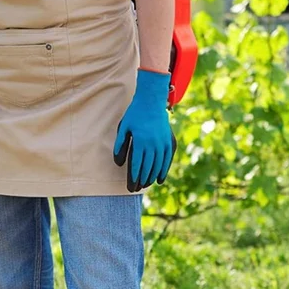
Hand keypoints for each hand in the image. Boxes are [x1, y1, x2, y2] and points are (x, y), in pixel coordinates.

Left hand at [114, 69, 176, 192]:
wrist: (152, 100)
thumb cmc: (135, 114)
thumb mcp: (123, 128)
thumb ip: (120, 145)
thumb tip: (119, 164)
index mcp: (141, 141)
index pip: (137, 164)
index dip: (134, 177)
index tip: (131, 186)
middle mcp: (154, 143)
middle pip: (148, 167)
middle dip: (141, 180)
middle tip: (136, 189)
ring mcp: (163, 142)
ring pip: (159, 165)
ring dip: (152, 177)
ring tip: (145, 185)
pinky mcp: (170, 140)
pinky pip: (168, 159)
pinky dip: (164, 170)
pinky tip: (160, 179)